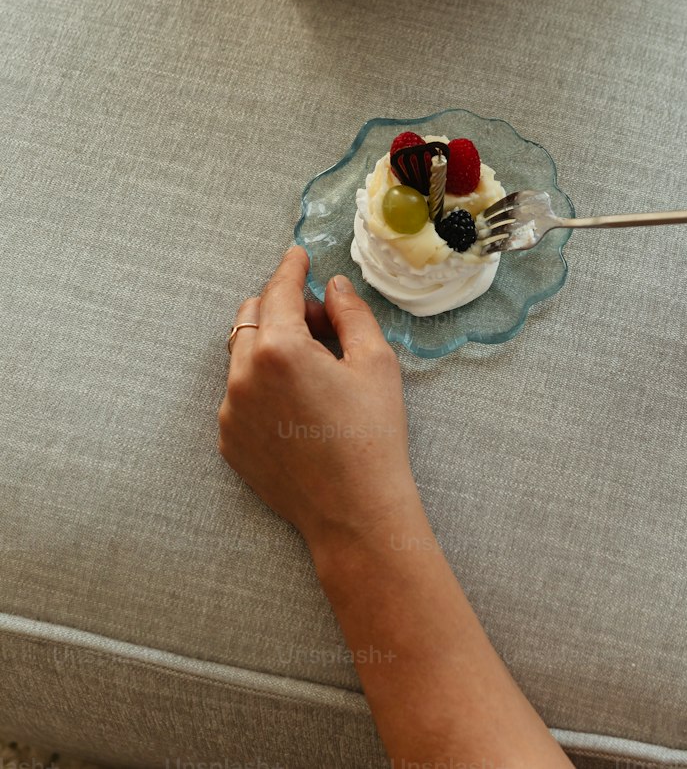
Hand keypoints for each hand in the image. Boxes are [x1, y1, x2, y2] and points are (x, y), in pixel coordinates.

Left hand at [218, 248, 419, 556]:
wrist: (354, 512)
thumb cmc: (372, 435)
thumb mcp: (375, 363)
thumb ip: (350, 313)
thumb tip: (332, 287)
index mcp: (280, 348)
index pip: (279, 290)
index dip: (291, 269)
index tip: (297, 256)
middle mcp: (244, 375)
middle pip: (251, 316)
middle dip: (281, 306)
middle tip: (321, 322)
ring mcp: (230, 411)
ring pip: (241, 354)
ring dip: (269, 345)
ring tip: (313, 368)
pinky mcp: (228, 441)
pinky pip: (238, 394)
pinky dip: (260, 384)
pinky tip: (298, 405)